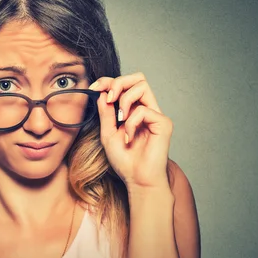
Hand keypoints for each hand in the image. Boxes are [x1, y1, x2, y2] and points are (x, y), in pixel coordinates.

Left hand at [89, 72, 172, 192]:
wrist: (137, 180)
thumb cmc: (124, 161)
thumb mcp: (107, 133)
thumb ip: (105, 113)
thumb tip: (102, 92)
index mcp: (133, 110)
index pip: (124, 84)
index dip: (108, 81)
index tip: (94, 88)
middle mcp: (146, 109)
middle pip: (137, 77)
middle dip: (118, 82)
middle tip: (109, 98)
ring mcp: (156, 115)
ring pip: (142, 86)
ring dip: (124, 100)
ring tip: (119, 120)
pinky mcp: (163, 123)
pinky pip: (143, 110)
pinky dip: (130, 123)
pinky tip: (129, 138)